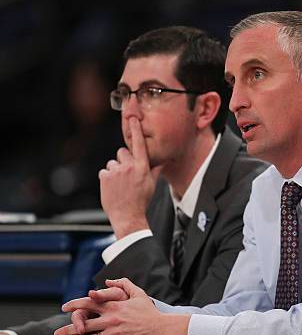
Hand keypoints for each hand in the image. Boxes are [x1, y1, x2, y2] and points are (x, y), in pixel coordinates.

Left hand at [54, 279, 170, 334]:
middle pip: (83, 324)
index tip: (65, 307)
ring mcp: (114, 333)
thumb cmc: (150, 312)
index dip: (75, 304)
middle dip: (68, 330)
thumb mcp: (139, 294)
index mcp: (114, 306)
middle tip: (57, 334)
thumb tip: (108, 281)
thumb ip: (123, 284)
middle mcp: (111, 319)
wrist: (162, 329)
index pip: (89, 302)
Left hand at [100, 118, 160, 238]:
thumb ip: (155, 170)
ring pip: (112, 163)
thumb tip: (163, 162)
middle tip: (126, 174)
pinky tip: (112, 188)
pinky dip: (107, 178)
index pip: (139, 144)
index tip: (132, 118)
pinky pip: (104, 172)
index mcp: (142, 167)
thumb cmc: (141, 201)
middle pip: (122, 152)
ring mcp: (116, 171)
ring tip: (119, 184)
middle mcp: (129, 166)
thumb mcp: (152, 184)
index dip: (136, 130)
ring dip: (115, 171)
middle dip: (123, 160)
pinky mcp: (105, 177)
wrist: (128, 216)